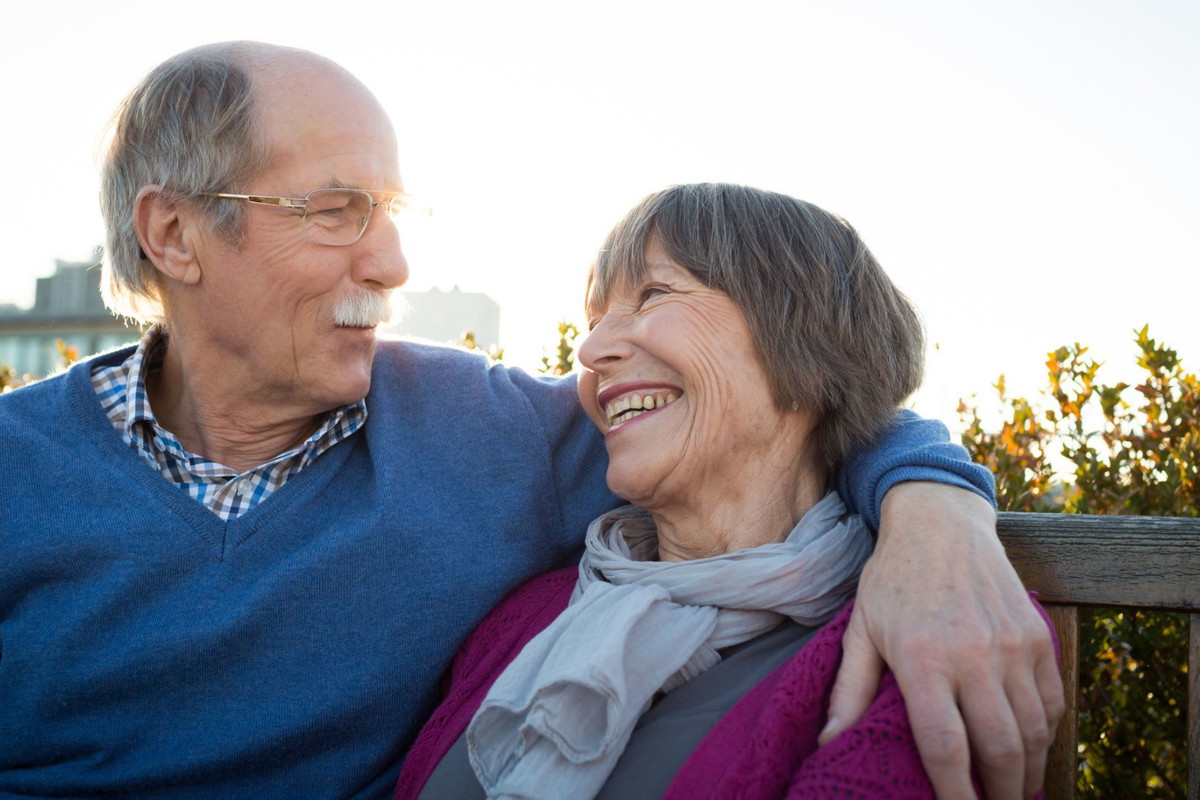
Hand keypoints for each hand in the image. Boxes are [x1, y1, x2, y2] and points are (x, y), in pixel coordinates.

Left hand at [819, 482, 1063, 798]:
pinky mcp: (1036, 635)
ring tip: (1014, 791)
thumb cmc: (892, 579)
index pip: (945, 746)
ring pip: (1033, 731)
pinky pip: (1053, 700)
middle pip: (1000, 748)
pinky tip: (1030, 750)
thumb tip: (829, 742)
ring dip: (1028, 771)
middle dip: (1002, 794)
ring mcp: (1012, 644)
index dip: (955, 793)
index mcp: (923, 657)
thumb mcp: (861, 629)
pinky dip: (1046, 734)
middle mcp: (973, 654)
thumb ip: (850, 690)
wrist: (940, 523)